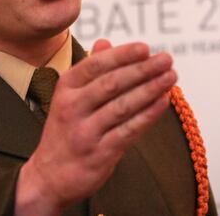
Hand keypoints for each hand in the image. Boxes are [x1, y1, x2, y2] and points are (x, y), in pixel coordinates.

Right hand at [15, 40, 176, 215]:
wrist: (49, 177)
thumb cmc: (65, 131)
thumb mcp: (69, 97)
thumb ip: (89, 71)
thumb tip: (105, 42)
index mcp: (65, 88)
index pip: (96, 65)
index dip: (122, 55)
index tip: (145, 48)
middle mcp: (73, 107)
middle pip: (112, 83)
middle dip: (143, 69)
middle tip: (166, 59)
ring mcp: (85, 131)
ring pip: (123, 106)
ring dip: (150, 89)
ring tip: (171, 77)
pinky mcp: (100, 153)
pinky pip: (129, 130)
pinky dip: (148, 115)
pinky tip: (163, 102)